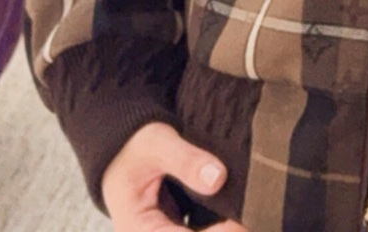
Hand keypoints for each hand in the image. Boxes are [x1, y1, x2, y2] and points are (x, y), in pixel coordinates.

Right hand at [101, 121, 248, 231]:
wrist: (123, 144)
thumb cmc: (134, 145)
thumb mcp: (158, 144)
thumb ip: (186, 160)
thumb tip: (217, 179)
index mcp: (136, 226)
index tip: (238, 227)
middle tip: (245, 224)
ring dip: (217, 230)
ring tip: (243, 222)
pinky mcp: (173, 226)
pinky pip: (195, 231)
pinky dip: (214, 226)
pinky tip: (234, 219)